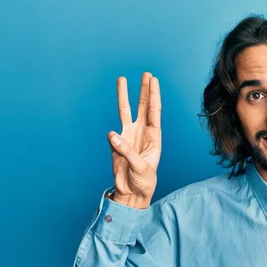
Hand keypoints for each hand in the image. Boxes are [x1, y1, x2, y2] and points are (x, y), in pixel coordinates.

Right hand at [107, 72, 161, 208]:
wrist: (132, 193)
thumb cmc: (144, 182)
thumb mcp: (140, 168)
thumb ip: (127, 151)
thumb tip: (112, 134)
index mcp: (154, 137)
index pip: (154, 111)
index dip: (153, 95)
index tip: (153, 80)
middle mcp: (142, 133)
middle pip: (143, 107)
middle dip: (144, 90)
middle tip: (146, 74)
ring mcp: (129, 137)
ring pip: (126, 112)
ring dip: (124, 96)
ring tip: (122, 79)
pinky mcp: (117, 144)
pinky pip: (113, 133)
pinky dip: (112, 133)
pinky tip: (112, 136)